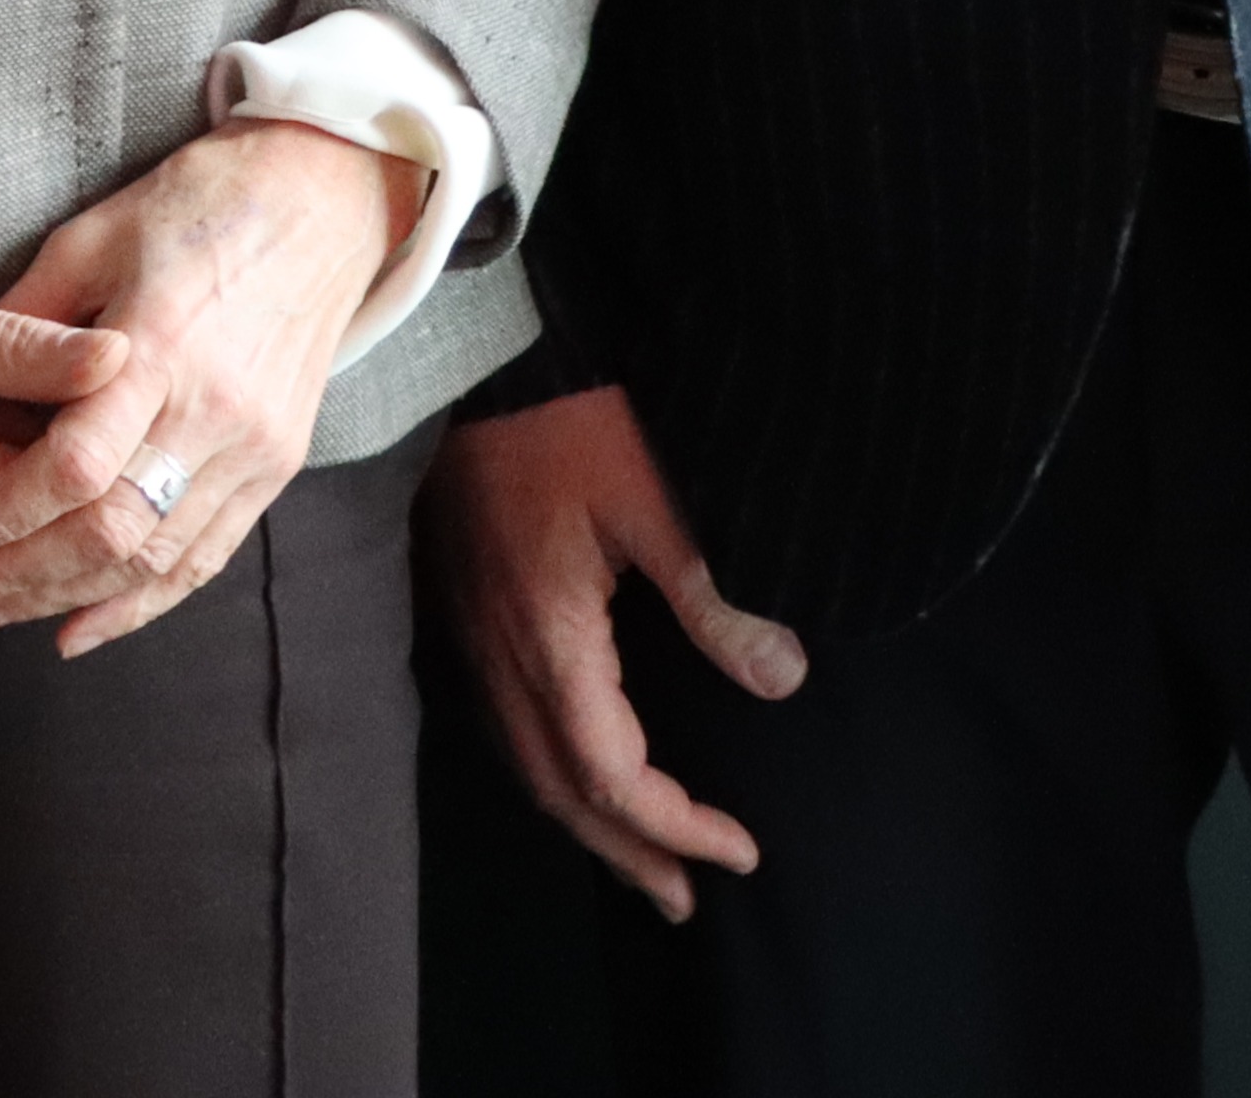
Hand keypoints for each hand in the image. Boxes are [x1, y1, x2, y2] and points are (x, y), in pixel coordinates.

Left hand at [0, 123, 412, 649]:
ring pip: (154, 559)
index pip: (71, 466)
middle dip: (17, 575)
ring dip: (66, 598)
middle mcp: (211, 410)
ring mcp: (253, 446)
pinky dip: (141, 603)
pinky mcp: (276, 466)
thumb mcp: (90, 237)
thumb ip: (24, 325)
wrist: (319, 200)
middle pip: (109, 530)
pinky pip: (205, 557)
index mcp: (157, 346)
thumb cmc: (192, 205)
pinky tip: (80, 627)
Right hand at [429, 385, 802, 917]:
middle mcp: (500, 651)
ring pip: (525, 763)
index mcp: (549, 636)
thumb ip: (714, 597)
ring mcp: (474, 632)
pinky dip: (553, 773)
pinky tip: (580, 772)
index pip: (612, 776)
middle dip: (627, 853)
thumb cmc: (572, 415)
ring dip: (587, 824)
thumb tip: (783, 678)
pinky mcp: (467, 609)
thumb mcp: (656, 498)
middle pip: (559, 791)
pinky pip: (508, 724)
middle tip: (688, 898)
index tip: (741, 851)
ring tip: (641, 862)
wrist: (479, 350)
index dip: (677, 826)